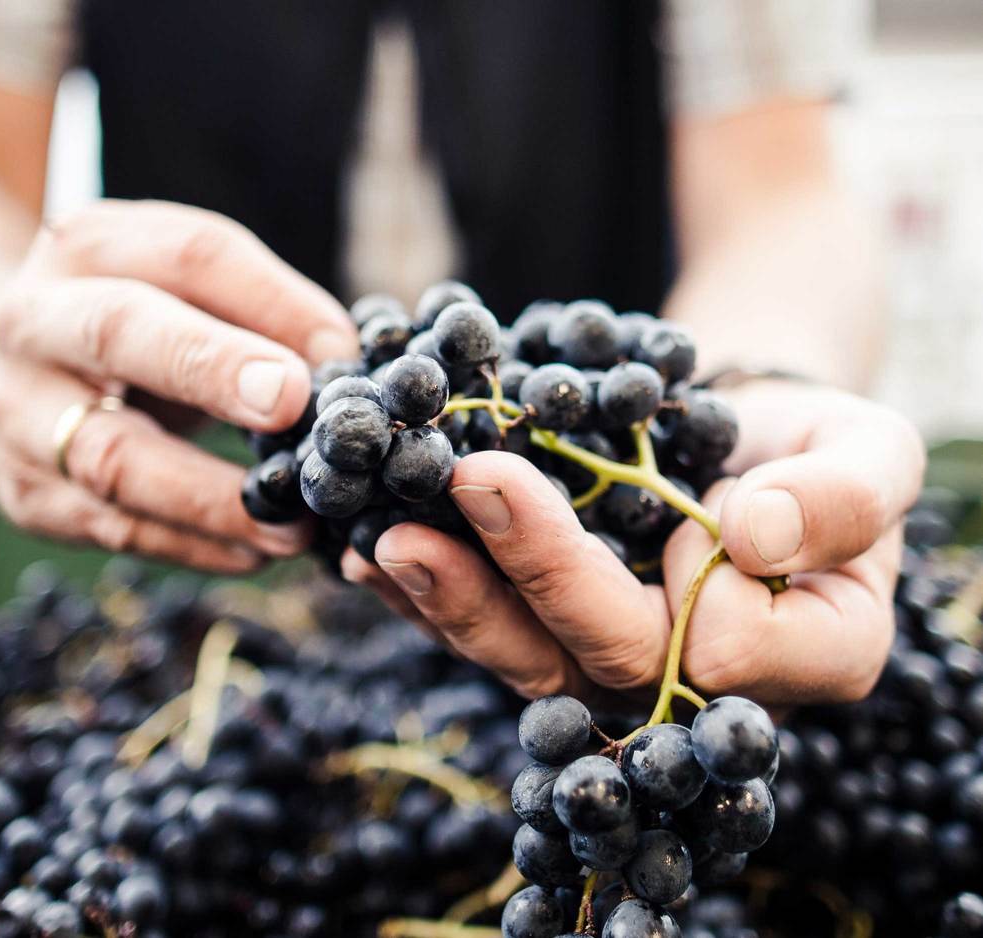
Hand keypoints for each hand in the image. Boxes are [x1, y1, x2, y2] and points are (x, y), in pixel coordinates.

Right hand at [0, 200, 356, 569]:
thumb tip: (342, 366)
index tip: (331, 352)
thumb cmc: (142, 319)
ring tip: (290, 526)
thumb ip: (269, 313)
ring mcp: (16, 412)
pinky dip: (190, 545)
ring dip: (211, 499)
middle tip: (289, 409)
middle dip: (209, 369)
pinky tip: (251, 552)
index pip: (186, 256)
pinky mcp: (24, 492)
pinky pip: (112, 528)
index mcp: (90, 245)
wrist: (24, 364)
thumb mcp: (197, 292)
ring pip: (109, 457)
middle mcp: (35, 321)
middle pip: (119, 333)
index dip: (264, 300)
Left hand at [342, 380, 924, 704]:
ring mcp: (599, 653)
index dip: (699, 597)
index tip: (695, 518)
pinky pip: (476, 616)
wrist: (736, 425)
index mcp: (795, 656)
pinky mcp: (538, 620)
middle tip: (472, 485)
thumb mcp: (868, 451)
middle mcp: (683, 677)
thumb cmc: (812, 444)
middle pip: (598, 655)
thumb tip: (751, 536)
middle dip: (532, 574)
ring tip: (389, 535)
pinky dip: (419, 586)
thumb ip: (842, 499)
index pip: (728, 654)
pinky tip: (366, 547)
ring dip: (449, 595)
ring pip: (518, 650)